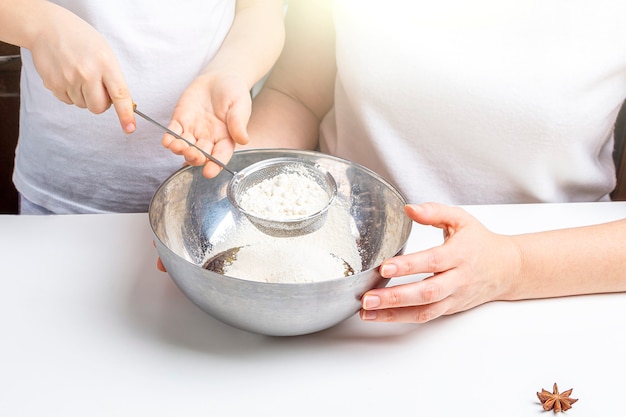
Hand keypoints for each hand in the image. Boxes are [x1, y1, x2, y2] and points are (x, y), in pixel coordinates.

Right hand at [29, 5, 134, 131]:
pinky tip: (67, 75)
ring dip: (84, 96)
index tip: (130, 128)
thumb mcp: (105, 53)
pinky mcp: (53, 84)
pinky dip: (70, 93)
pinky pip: (68, 101)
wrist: (48, 28)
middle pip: (99, 107)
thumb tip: (120, 103)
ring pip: (83, 105)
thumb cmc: (81, 40)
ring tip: (79, 74)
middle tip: (97, 88)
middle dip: (101, 103)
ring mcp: (68, 79)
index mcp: (105, 64)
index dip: (125, 114)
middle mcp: (87, 73)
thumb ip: (113, 77)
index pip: (120, 95)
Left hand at [162, 71, 251, 177]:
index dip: (215, 165)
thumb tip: (244, 140)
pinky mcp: (181, 121)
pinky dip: (169, 139)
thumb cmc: (234, 92)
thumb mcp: (240, 104)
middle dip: (196, 157)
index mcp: (226, 138)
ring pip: (185, 146)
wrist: (220, 77)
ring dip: (181, 150)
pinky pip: (173, 133)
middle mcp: (209, 139)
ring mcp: (194, 131)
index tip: (209, 172)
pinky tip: (167, 140)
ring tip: (178, 147)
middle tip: (193, 154)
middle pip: (201, 154)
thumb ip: (239, 122)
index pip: (221, 155)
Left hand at [360, 203, 521, 322]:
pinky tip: (380, 316)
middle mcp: (458, 279)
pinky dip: (401, 318)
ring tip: (367, 311)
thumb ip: (434, 212)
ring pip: (424, 310)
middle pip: (426, 292)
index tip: (385, 267)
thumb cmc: (480, 242)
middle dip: (395, 297)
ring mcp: (454, 297)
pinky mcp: (449, 309)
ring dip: (393, 313)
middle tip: (368, 297)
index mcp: (460, 254)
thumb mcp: (461, 219)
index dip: (408, 266)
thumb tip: (409, 208)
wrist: (507, 268)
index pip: (432, 261)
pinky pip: (425, 316)